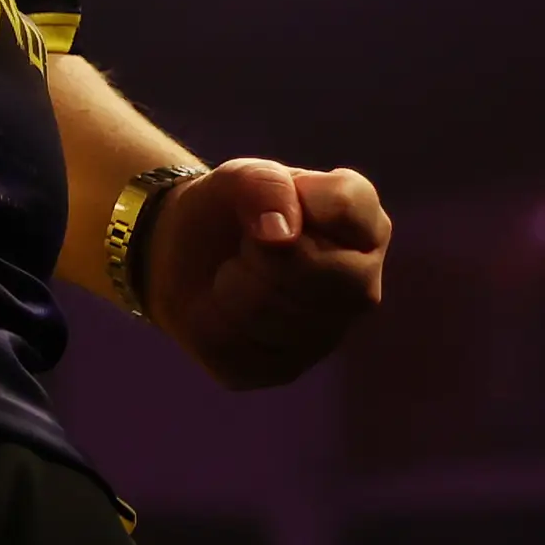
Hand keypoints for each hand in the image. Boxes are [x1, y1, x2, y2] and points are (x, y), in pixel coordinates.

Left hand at [145, 158, 388, 389]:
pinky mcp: (282, 368)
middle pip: (314, 269)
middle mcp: (361, 286)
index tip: (271, 202)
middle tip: (246, 242)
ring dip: (232, 281)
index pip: (346, 206)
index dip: (295, 198)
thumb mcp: (239, 176)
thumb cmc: (229, 209)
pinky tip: (221, 305)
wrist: (180, 254)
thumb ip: (265, 184)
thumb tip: (281, 234)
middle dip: (261, 249)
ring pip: (274, 312)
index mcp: (365, 227)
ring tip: (235, 271)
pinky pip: (238, 344)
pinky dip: (212, 317)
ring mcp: (327, 335)